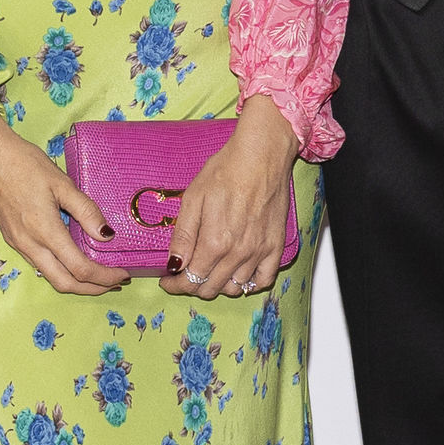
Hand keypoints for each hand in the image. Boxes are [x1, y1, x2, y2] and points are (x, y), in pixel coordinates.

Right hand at [0, 111, 129, 294]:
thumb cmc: (23, 162)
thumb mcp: (60, 182)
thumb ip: (85, 210)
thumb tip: (107, 235)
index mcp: (44, 230)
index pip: (80, 268)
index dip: (105, 277)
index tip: (123, 275)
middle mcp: (29, 244)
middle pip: (64, 283)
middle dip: (92, 289)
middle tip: (115, 283)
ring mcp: (18, 243)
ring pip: (50, 277)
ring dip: (77, 282)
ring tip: (99, 275)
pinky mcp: (12, 238)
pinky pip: (40, 264)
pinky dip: (61, 270)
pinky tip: (73, 259)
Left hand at [161, 95, 299, 299]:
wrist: (261, 156)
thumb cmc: (225, 170)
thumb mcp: (193, 198)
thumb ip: (184, 236)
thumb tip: (174, 265)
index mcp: (215, 243)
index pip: (190, 280)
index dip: (174, 285)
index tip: (167, 281)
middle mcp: (237, 254)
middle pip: (210, 288)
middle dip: (192, 285)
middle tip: (185, 273)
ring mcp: (259, 252)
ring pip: (235, 288)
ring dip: (218, 285)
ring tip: (210, 270)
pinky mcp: (275, 246)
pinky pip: (263, 280)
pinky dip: (249, 284)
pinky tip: (238, 273)